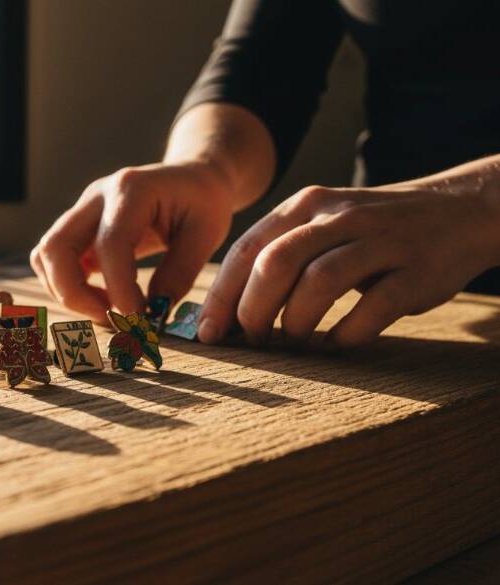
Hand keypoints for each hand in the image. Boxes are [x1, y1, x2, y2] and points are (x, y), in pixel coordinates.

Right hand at [31, 161, 233, 322]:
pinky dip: (66, 286)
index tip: (138, 319)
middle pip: (56, 247)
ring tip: (108, 311)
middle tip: (112, 319)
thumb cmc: (202, 202)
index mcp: (131, 190)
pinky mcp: (77, 228)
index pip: (110, 244)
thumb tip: (153, 312)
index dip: (118, 288)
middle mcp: (96, 196)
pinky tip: (101, 299)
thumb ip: (180, 272)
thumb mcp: (207, 233)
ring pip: (45, 255)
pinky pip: (52, 260)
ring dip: (67, 292)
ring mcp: (81, 211)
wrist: (191, 178)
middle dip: (75, 294)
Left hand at [198, 183, 499, 347]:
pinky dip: (345, 335)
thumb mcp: (319, 227)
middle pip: (275, 264)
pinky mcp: (416, 271)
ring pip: (319, 282)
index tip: (207, 334)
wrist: (458, 212)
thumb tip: (222, 313)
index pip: (246, 250)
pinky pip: (371, 309)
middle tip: (252, 340)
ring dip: (296, 323)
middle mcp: (339, 217)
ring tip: (292, 342)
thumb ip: (276, 257)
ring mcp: (380, 241)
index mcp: (305, 206)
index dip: (221, 296)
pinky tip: (335, 344)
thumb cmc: (368, 233)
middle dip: (252, 310)